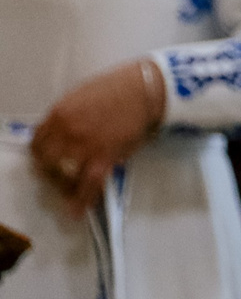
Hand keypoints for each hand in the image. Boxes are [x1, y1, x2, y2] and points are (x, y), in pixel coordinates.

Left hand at [30, 60, 164, 209]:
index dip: (40, 154)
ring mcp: (84, 146)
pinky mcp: (104, 157)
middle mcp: (66, 131)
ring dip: (65, 187)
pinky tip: (77, 210)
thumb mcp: (81, 96)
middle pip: (46, 161)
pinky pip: (88, 184)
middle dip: (50, 173)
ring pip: (64, 175)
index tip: (46, 160)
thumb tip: (64, 134)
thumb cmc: (119, 87)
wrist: (145, 89)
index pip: (37, 142)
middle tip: (58, 178)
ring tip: (70, 193)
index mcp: (58, 114)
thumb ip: (68, 116)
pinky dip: (82, 199)